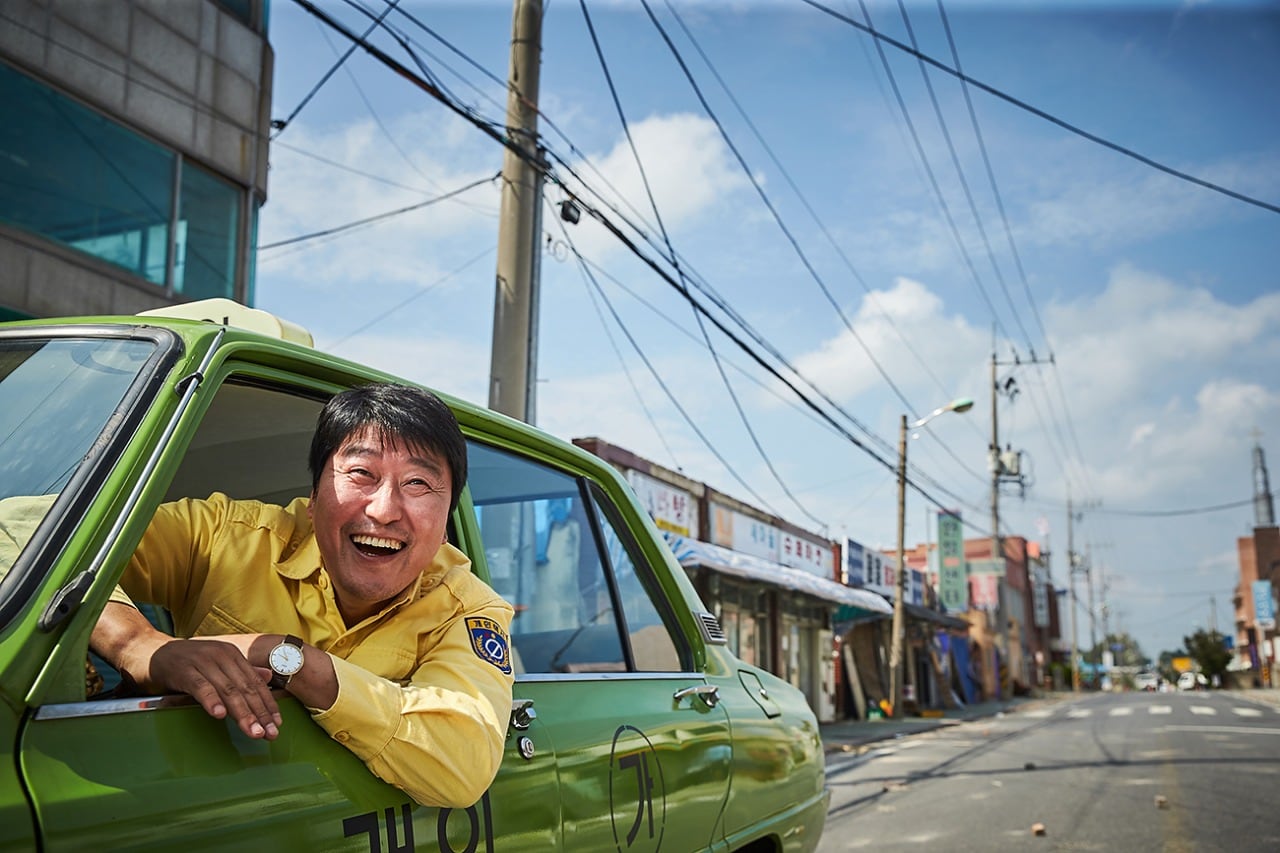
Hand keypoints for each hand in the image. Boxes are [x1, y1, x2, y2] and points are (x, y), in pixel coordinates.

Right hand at [147, 636, 282, 739]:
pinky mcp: (183, 670)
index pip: (255, 683)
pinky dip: (211, 701)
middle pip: (245, 688)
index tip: (277, 724)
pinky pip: (200, 687)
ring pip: (227, 690)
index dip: (268, 704)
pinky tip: (219, 715)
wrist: (148, 650)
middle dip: (260, 713)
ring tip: (253, 731)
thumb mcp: (215, 664)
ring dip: (242, 713)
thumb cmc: (184, 662)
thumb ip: (241, 671)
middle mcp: (221, 656)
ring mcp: (203, 662)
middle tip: (270, 734)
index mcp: (232, 655)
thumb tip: (268, 677)